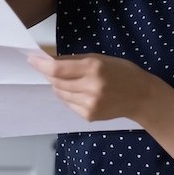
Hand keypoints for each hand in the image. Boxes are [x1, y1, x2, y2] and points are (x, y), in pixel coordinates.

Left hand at [27, 52, 154, 122]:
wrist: (142, 96)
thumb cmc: (123, 72)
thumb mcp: (101, 59)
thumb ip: (75, 61)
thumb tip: (49, 61)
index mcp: (94, 68)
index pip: (57, 69)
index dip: (41, 65)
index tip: (31, 59)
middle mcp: (90, 87)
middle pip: (56, 81)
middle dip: (50, 74)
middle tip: (51, 69)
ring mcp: (89, 103)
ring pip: (60, 93)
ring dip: (59, 86)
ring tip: (73, 81)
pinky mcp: (89, 115)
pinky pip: (68, 103)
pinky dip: (68, 96)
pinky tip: (81, 92)